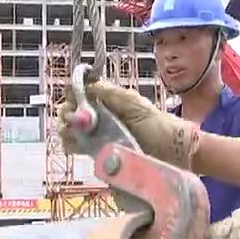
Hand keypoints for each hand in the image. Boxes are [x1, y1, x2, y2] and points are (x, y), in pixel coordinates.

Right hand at [57, 81, 199, 170]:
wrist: (172, 154)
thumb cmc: (158, 125)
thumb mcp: (136, 104)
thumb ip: (111, 94)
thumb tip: (87, 84)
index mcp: (109, 100)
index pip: (81, 92)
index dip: (73, 95)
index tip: (73, 101)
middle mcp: (101, 115)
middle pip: (72, 110)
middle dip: (68, 113)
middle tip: (74, 120)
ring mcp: (99, 134)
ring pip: (71, 129)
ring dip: (67, 129)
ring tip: (74, 134)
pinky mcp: (99, 153)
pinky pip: (77, 147)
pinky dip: (71, 145)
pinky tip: (74, 146)